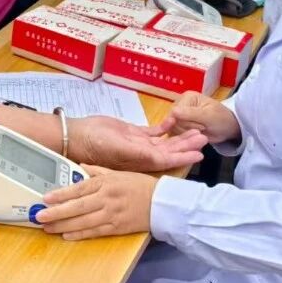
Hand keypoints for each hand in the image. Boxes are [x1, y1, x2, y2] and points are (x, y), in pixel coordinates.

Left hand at [37, 165, 156, 239]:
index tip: (45, 198)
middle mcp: (107, 198)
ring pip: (83, 221)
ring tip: (47, 228)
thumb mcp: (119, 172)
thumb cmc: (140, 185)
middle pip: (77, 207)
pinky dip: (80, 234)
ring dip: (63, 225)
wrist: (163, 203)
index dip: (61, 194)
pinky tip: (67, 235)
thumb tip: (80, 165)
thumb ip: (98, 170)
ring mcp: (111, 214)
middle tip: (39, 216)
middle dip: (56, 212)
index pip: (79, 188)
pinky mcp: (117, 228)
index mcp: (106, 182)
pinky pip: (95, 232)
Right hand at [69, 114, 204, 172]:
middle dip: (186, 145)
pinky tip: (174, 121)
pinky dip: (164, 128)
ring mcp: (138, 144)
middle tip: (204, 137)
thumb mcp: (118, 148)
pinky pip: (153, 132)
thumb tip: (160, 159)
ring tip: (196, 130)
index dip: (183, 157)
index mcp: (140, 161)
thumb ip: (139, 154)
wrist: (77, 135)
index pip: (167, 160)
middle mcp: (142, 154)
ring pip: (164, 142)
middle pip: (169, 151)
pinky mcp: (132, 134)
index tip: (200, 155)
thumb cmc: (96, 143)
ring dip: (179, 137)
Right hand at [152, 92, 239, 145]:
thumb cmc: (221, 119)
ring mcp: (179, 116)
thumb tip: (173, 111)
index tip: (202, 126)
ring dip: (187, 135)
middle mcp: (180, 105)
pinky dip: (185, 138)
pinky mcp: (180, 126)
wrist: (228, 128)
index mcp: (187, 97)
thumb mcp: (208, 116)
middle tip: (203, 129)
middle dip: (188, 129)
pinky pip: (176, 135)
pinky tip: (195, 137)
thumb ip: (190, 114)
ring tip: (201, 132)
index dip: (185, 123)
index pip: (174, 113)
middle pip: (173, 122)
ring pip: (173, 130)